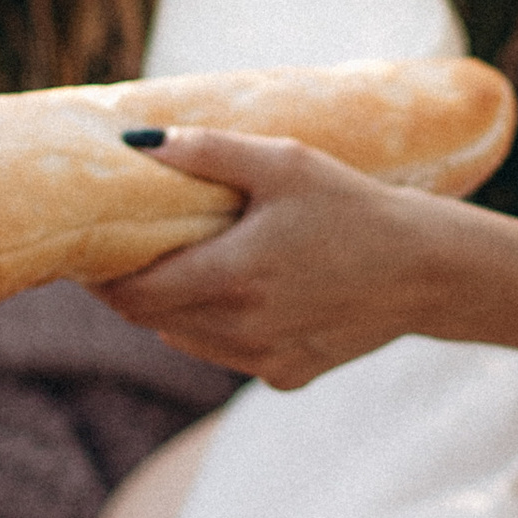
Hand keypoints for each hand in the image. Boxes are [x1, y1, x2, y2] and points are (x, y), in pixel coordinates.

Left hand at [100, 129, 450, 384]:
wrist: (427, 270)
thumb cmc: (354, 205)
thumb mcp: (284, 163)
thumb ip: (207, 151)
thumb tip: (136, 142)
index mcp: (232, 277)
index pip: (133, 293)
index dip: (101, 277)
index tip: (90, 251)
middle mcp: (240, 329)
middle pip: (151, 318)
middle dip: (129, 288)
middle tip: (123, 252)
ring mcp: (263, 358)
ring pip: (185, 339)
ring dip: (171, 308)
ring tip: (180, 265)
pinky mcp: (286, 375)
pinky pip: (225, 353)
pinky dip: (215, 326)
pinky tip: (239, 292)